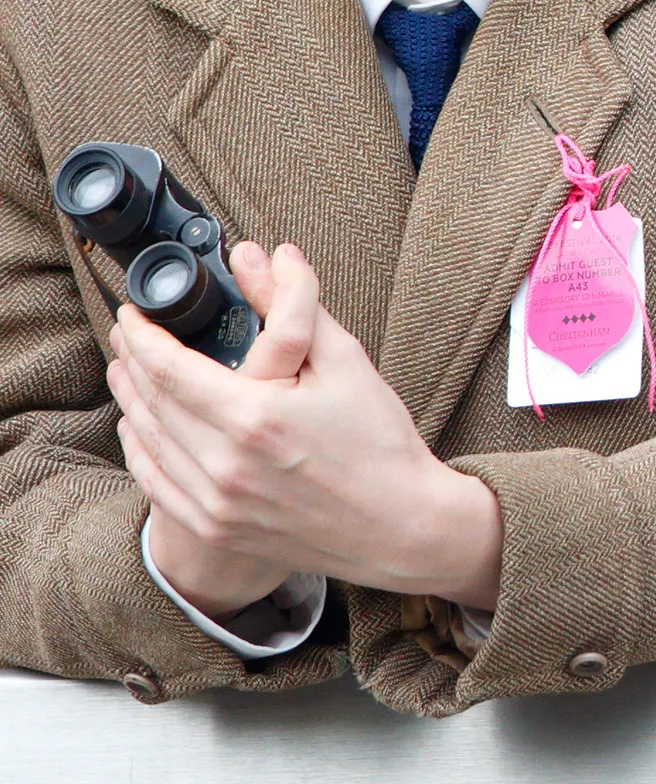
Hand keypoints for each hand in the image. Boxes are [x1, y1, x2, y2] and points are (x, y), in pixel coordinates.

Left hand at [107, 242, 503, 615]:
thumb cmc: (379, 440)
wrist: (400, 524)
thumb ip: (291, 304)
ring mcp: (216, 504)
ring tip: (126, 371)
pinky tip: (140, 428)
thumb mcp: (344, 359)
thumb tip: (256, 255)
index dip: (142, 336)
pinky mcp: (216, 529)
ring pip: (148, 443)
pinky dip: (140, 451)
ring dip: (131, 402)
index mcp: (255, 417)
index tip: (133, 313)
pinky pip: (155, 485)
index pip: (170, 368)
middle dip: (132, 361)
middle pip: (151, 403)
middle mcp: (225, 464)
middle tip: (128, 334)